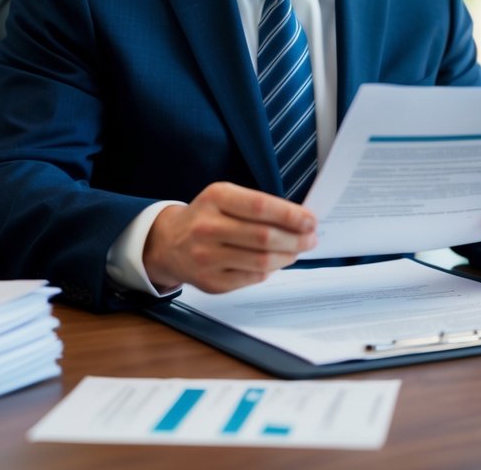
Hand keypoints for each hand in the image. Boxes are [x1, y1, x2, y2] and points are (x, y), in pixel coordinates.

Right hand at [142, 182, 316, 293]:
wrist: (169, 243)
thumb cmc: (207, 217)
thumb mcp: (226, 198)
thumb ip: (260, 207)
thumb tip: (301, 221)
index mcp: (215, 198)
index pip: (259, 206)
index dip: (290, 215)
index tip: (310, 220)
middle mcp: (207, 227)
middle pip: (263, 237)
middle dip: (295, 239)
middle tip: (311, 238)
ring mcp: (206, 257)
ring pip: (261, 261)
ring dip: (287, 256)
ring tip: (297, 250)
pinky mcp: (210, 282)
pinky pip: (252, 278)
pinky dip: (270, 270)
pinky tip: (275, 262)